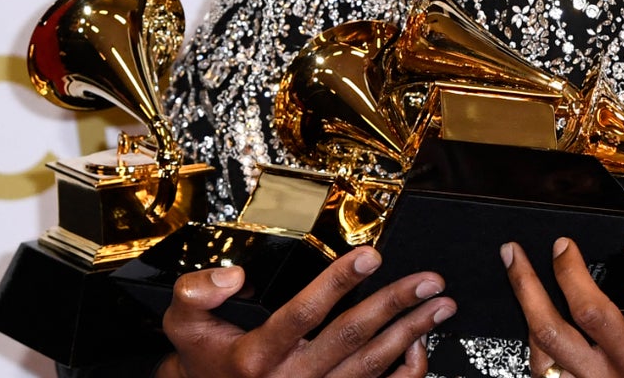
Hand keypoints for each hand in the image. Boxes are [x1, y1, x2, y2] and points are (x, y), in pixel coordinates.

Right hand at [160, 246, 455, 377]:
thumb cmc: (204, 359)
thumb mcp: (183, 324)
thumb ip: (197, 291)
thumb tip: (233, 275)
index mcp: (256, 356)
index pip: (304, 313)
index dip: (338, 282)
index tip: (370, 256)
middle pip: (351, 338)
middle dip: (394, 305)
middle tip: (428, 280)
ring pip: (372, 365)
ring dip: (412, 332)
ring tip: (440, 305)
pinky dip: (406, 370)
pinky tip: (421, 342)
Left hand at [502, 238, 623, 377]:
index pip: (591, 311)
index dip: (568, 272)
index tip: (562, 246)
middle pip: (550, 334)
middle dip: (525, 288)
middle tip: (513, 256)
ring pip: (544, 362)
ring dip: (527, 320)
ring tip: (523, 284)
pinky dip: (540, 351)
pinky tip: (540, 327)